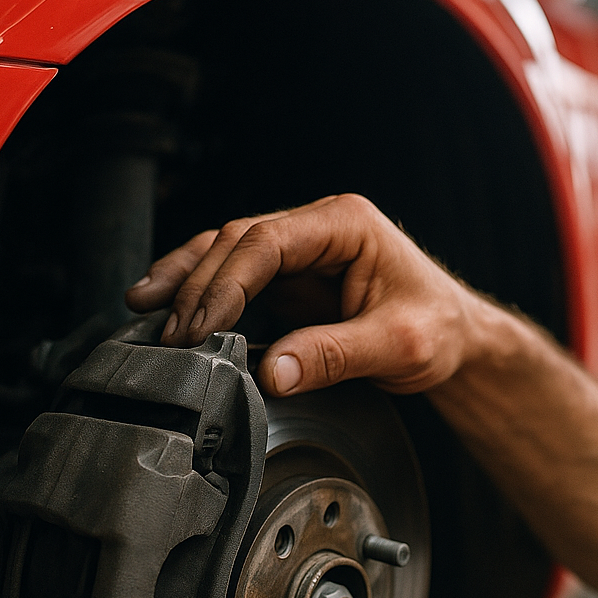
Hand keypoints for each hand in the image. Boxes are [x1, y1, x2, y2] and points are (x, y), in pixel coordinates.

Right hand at [124, 194, 491, 396]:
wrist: (454, 340)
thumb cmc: (438, 332)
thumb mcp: (397, 347)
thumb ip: (335, 356)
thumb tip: (272, 373)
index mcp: (345, 224)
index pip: (266, 241)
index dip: (227, 283)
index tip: (201, 327)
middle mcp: (317, 228)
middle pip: (237, 243)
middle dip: (198, 288)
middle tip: (170, 336)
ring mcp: (301, 251)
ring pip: (226, 252)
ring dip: (185, 280)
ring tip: (142, 306)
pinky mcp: (291, 279)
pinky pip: (237, 277)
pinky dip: (201, 291)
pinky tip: (167, 304)